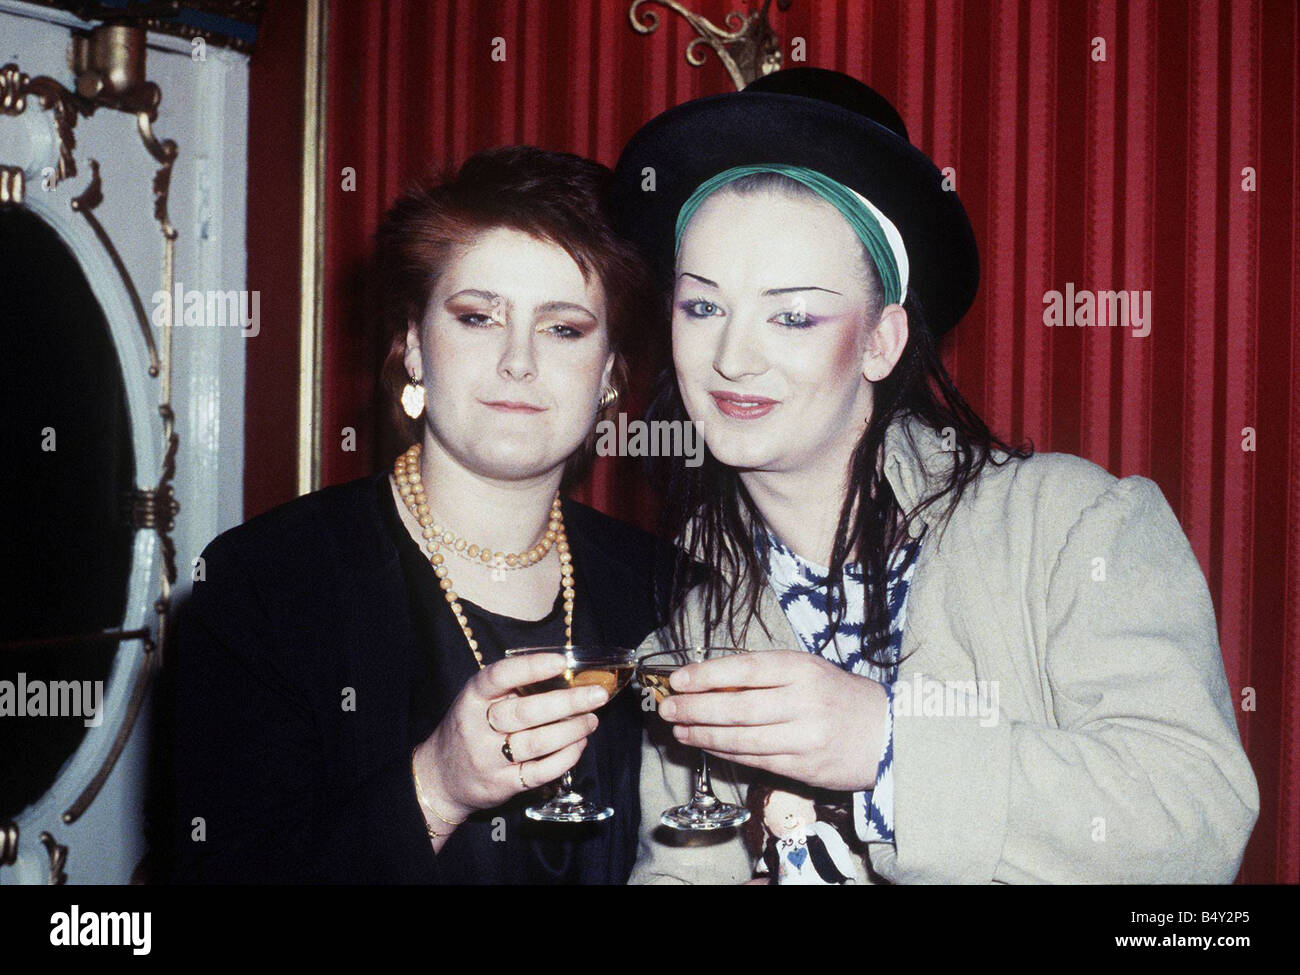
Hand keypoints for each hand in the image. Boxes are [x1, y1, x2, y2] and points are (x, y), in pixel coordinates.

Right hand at [413, 653, 607, 825]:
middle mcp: (477, 727)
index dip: (530, 667)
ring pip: (537, 743)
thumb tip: (566, 675)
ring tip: (592, 719)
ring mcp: (489, 759)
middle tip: (597, 694)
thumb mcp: (478, 702)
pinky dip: (565, 758)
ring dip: (572, 730)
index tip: (561, 661)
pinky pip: (540, 772)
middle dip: (567, 702)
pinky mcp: (502, 785)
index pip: (498, 676)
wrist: (440, 778)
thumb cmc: (470, 729)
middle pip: (525, 712)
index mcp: (472, 698)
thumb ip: (510, 690)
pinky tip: (579, 745)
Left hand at [657, 650, 886, 791]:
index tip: (678, 680)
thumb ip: (765, 675)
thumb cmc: (838, 697)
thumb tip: (711, 682)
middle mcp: (804, 702)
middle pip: (738, 707)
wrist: (886, 734)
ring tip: (679, 731)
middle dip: (696, 708)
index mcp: (802, 669)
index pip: (745, 669)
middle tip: (668, 708)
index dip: (707, 675)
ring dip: (704, 735)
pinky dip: (725, 753)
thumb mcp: (808, 671)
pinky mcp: (805, 767)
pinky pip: (755, 760)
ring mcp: (805, 737)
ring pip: (743, 738)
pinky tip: (705, 746)